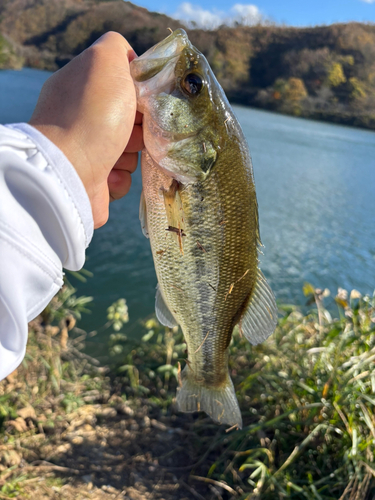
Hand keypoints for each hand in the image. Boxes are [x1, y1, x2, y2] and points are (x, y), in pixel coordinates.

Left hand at [29, 32, 142, 228]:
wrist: (71, 170)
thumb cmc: (93, 114)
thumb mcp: (105, 61)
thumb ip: (117, 47)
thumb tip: (128, 57)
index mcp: (81, 86)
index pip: (119, 85)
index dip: (139, 93)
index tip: (147, 101)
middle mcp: (81, 117)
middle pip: (129, 120)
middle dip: (139, 128)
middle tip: (136, 132)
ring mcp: (85, 150)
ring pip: (129, 151)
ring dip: (130, 156)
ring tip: (116, 157)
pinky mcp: (92, 179)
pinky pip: (121, 177)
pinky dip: (120, 177)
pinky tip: (109, 175)